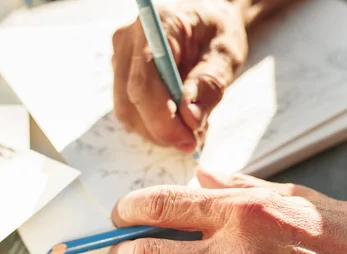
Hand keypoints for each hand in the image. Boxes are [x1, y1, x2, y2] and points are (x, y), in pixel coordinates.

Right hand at [111, 0, 247, 151]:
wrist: (208, 20)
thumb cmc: (218, 30)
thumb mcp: (226, 54)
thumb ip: (209, 85)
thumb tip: (191, 119)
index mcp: (154, 27)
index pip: (143, 84)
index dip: (162, 119)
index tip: (189, 140)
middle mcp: (127, 41)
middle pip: (129, 103)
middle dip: (162, 131)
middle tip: (196, 140)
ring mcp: (120, 60)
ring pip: (128, 113)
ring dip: (159, 131)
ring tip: (193, 127)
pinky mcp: (122, 76)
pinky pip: (132, 112)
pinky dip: (156, 125)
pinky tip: (180, 119)